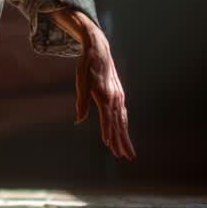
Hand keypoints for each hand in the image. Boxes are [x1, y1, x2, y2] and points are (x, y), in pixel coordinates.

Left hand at [75, 24, 136, 160]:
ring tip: (128, 152)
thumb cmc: (87, 65)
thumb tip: (78, 120)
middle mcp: (115, 98)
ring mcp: (119, 97)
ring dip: (125, 137)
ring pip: (123, 121)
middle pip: (119, 124)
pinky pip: (123, 114)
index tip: (110, 146)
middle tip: (126, 157)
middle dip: (122, 141)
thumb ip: (81, 102)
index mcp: (105, 95)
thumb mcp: (81, 81)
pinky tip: (124, 132)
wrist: (99, 50)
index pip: (107, 119)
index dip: (108, 132)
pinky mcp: (119, 95)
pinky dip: (124, 126)